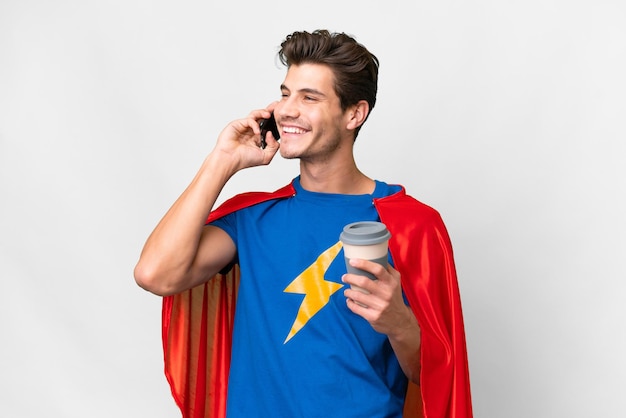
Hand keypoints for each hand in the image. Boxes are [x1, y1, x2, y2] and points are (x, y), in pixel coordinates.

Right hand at [212, 103, 279, 171]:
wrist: (230, 160)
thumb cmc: (244, 160)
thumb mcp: (266, 156)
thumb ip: (273, 146)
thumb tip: (271, 134)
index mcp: (257, 138)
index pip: (267, 126)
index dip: (274, 122)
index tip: (281, 118)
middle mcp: (251, 131)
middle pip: (262, 117)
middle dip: (270, 110)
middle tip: (277, 106)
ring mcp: (244, 127)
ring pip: (255, 114)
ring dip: (263, 112)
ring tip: (268, 114)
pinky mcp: (238, 124)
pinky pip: (249, 120)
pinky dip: (254, 124)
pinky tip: (257, 132)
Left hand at [343, 259, 421, 381]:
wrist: (400, 321)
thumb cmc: (394, 297)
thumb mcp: (396, 282)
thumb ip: (387, 270)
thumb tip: (376, 255)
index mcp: (391, 282)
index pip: (378, 269)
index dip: (364, 264)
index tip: (352, 261)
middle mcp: (386, 294)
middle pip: (364, 282)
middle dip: (350, 277)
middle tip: (344, 277)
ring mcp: (380, 306)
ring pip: (357, 296)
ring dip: (348, 292)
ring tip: (346, 291)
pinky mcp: (373, 317)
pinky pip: (356, 308)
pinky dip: (349, 303)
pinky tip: (349, 301)